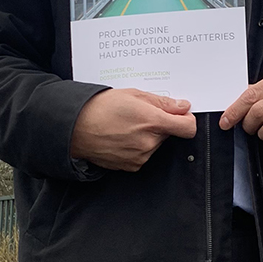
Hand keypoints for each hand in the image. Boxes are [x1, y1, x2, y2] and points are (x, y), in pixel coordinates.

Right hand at [71, 88, 197, 171]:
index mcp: (153, 121)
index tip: (181, 116)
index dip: (187, 120)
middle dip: (160, 125)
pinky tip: (122, 137)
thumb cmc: (99, 108)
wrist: (75, 128)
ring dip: (148, 136)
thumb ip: (162, 103)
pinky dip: (137, 147)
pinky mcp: (132, 166)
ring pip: (155, 144)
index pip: (188, 128)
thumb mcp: (133, 95)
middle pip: (169, 134)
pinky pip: (143, 155)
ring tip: (127, 126)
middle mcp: (149, 142)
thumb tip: (183, 107)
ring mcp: (140, 156)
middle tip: (140, 115)